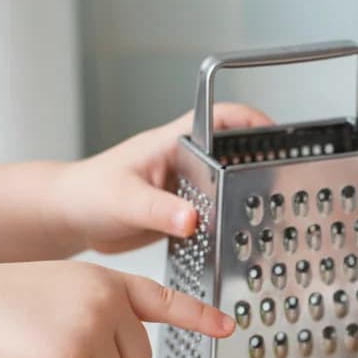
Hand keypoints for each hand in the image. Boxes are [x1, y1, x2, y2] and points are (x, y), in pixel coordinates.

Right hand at [0, 261, 233, 357]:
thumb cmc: (3, 305)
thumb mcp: (64, 290)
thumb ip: (103, 311)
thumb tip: (130, 355)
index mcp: (107, 282)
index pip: (164, 301)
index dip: (199, 316)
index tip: (229, 326)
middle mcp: (107, 302)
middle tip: (59, 344)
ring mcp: (90, 330)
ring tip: (38, 348)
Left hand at [51, 103, 272, 253]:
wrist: (71, 218)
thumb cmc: (87, 194)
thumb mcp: (123, 199)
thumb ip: (157, 210)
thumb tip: (190, 219)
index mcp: (174, 143)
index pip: (224, 118)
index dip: (256, 121)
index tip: (283, 135)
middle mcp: (186, 162)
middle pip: (237, 153)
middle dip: (264, 163)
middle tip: (286, 183)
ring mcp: (187, 187)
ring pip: (230, 186)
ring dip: (250, 198)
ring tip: (273, 214)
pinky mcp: (184, 212)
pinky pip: (217, 214)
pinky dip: (232, 224)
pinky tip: (242, 239)